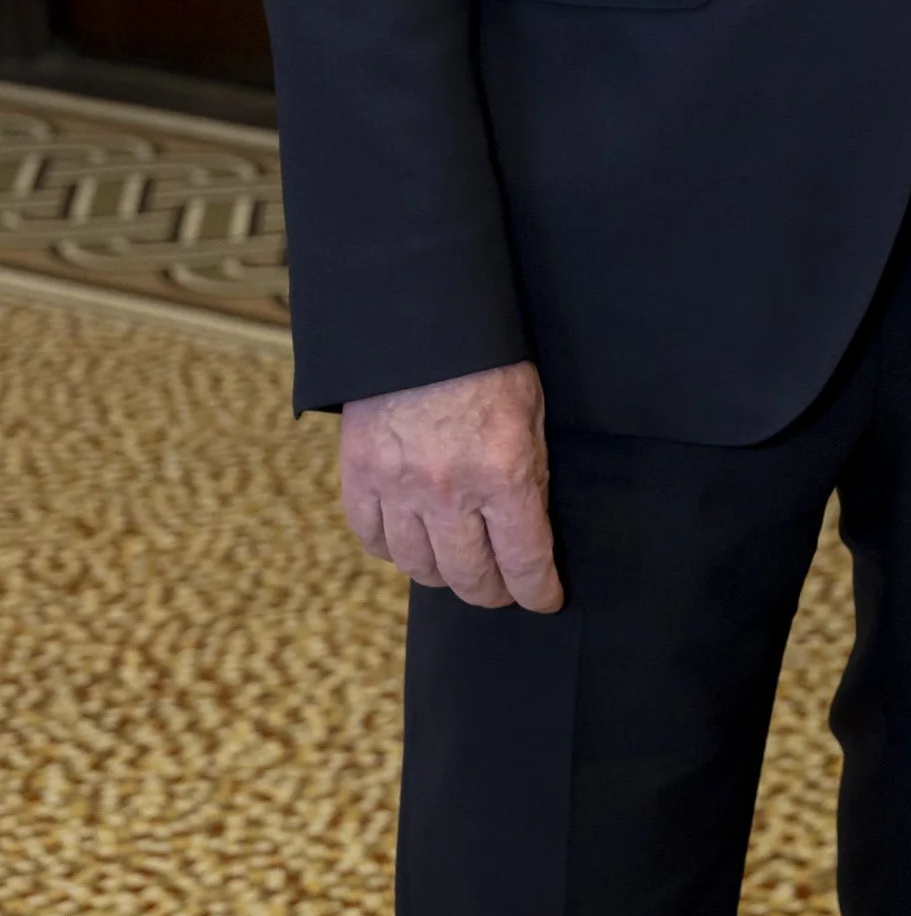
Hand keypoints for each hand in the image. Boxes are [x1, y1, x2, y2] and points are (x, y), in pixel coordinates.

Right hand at [338, 360, 562, 611]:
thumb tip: (532, 528)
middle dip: (494, 592)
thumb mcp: (531, 410)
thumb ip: (531, 471)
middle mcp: (449, 491)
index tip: (546, 599)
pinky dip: (395, 549)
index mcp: (502, 472)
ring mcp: (398, 487)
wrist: (420, 317)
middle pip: (471, 578)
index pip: (524, 562)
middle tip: (503, 589)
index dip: (539, 591)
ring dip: (445, 575)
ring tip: (460, 566)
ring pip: (421, 568)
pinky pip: (374, 539)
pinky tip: (413, 541)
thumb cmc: (487, 359)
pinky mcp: (359, 476)